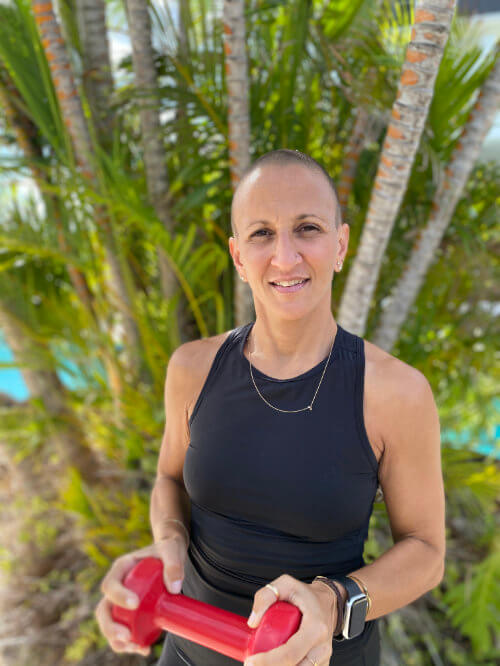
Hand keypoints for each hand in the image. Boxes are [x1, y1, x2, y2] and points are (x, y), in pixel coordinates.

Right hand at [94, 531, 188, 654]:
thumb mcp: (172, 550)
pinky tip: (144, 649)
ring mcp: (121, 601)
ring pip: (110, 624)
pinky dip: (130, 643)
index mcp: (121, 568)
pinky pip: (124, 630)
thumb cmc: (168, 549)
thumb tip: (174, 588)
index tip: (135, 604)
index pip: (110, 584)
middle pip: (104, 609)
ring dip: (117, 640)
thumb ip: (174, 564)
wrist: (170, 554)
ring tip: (135, 647)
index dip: (118, 596)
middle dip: (111, 627)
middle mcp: (117, 585)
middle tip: (127, 636)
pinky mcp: (131, 613)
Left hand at [244, 574, 337, 665]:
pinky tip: (276, 662)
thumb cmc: (307, 594)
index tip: (251, 661)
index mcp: (315, 628)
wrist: (328, 602)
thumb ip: (266, 596)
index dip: (268, 661)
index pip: (290, 653)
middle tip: (252, 664)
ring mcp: (323, 658)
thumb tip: (253, 621)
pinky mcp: (321, 664)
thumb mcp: (286, 584)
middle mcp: (322, 647)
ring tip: (264, 662)